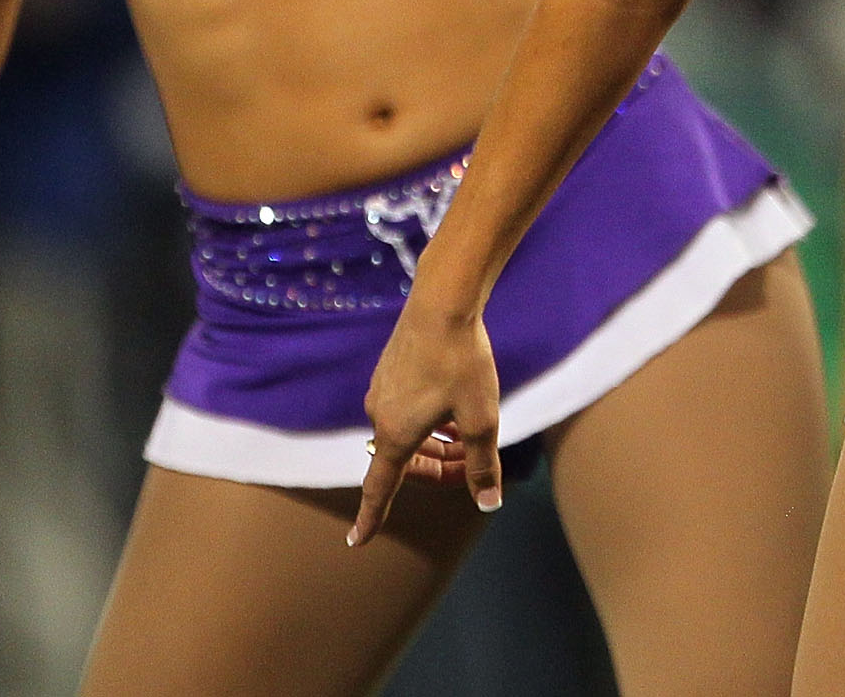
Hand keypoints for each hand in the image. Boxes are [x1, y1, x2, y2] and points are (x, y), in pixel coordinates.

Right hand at [350, 301, 504, 546]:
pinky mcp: (390, 371)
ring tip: (468, 436)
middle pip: (403, 462)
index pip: (379, 489)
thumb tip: (488, 502)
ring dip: (436, 444)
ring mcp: (381, 390)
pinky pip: (406, 410)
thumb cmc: (462, 362)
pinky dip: (429, 421)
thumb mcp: (482, 418)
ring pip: (408, 434)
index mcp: (396, 434)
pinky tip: (454, 409)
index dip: (370, 518)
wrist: (443, 302)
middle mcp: (379, 415)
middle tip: (471, 468)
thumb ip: (482, 463)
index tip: (356, 541)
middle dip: (436, 470)